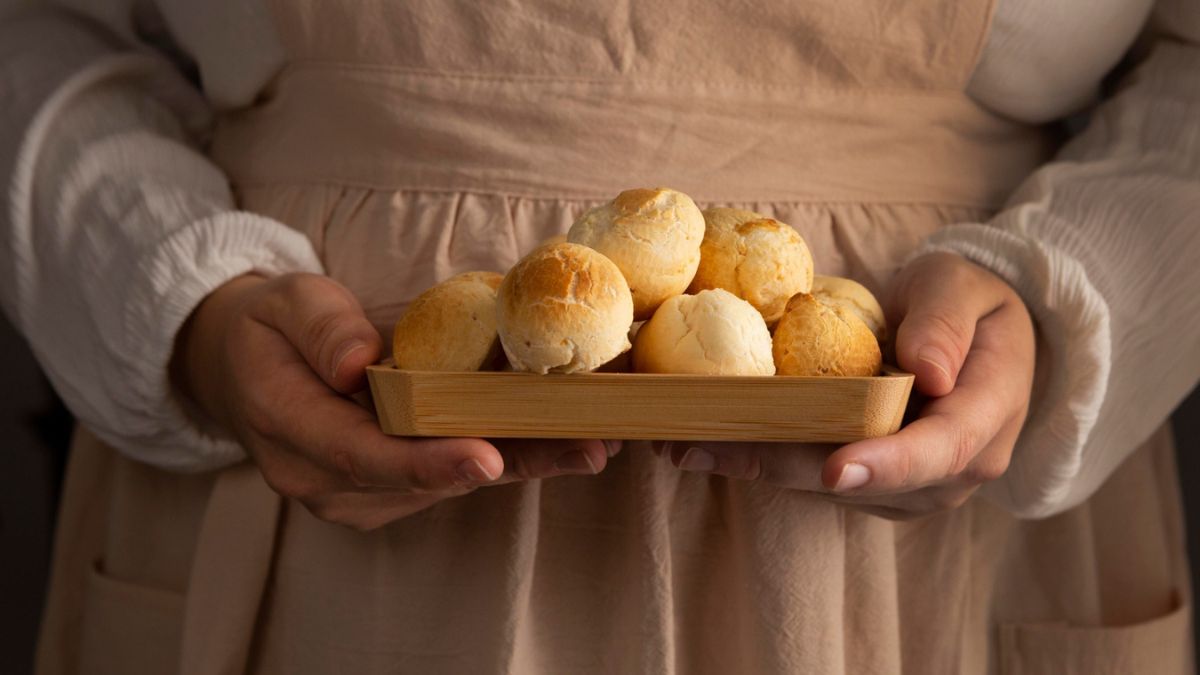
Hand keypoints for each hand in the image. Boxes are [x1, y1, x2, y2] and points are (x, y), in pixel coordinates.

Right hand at [172, 273, 616, 529]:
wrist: (242, 366)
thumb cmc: (269, 327)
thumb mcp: (285, 302)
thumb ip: (321, 328)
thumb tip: (361, 363)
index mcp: (291, 430)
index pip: (364, 454)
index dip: (428, 462)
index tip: (487, 459)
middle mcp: (323, 480)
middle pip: (422, 479)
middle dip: (507, 465)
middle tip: (585, 446)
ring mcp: (354, 494)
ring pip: (446, 485)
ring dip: (520, 466)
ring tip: (592, 442)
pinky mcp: (384, 492)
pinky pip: (447, 479)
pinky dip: (504, 460)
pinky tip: (561, 444)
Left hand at [657, 253, 1034, 518]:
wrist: (973, 334)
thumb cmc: (968, 302)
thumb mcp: (963, 287)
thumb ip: (946, 323)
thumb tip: (925, 371)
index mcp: (984, 418)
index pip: (939, 451)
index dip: (885, 465)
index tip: (833, 470)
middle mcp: (949, 470)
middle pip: (865, 481)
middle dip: (783, 467)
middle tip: (705, 448)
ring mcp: (908, 485)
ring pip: (828, 486)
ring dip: (758, 466)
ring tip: (686, 443)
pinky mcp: (871, 485)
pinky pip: (814, 476)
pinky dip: (763, 458)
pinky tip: (706, 441)